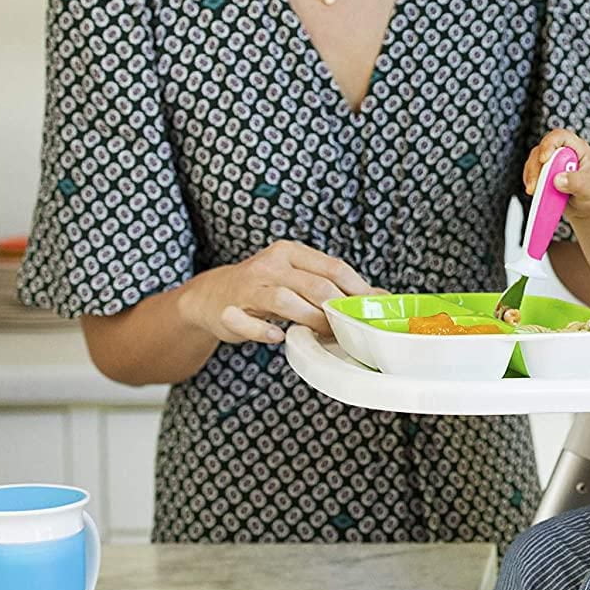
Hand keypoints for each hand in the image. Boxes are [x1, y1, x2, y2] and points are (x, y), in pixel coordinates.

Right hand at [186, 240, 372, 344]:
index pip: (333, 268)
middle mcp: (270, 265)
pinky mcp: (231, 312)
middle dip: (338, 310)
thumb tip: (377, 297)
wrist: (212, 296)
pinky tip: (279, 337)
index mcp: (290, 252)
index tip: (374, 308)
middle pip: (315, 286)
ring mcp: (249, 288)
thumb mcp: (295, 276)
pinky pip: (251, 324)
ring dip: (311, 320)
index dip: (358, 289)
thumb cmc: (264, 287)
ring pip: (287, 301)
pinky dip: (266, 333)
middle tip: (351, 328)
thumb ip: (328, 284)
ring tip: (325, 334)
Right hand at [525, 129, 589, 224]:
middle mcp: (563, 154)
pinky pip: (532, 176)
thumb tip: (558, 179)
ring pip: (534, 163)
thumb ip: (577, 182)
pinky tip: (535, 193)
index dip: (549, 144)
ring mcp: (552, 166)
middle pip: (542, 151)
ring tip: (534, 192)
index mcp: (578, 149)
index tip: (544, 159)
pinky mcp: (545, 178)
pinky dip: (531, 184)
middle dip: (536, 167)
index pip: (560, 137)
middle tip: (536, 185)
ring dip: (531, 177)